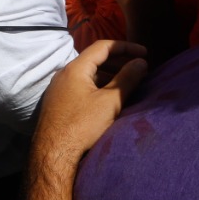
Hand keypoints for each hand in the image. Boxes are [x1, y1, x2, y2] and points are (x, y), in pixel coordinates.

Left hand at [32, 39, 147, 158]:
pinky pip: (81, 86)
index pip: (102, 46)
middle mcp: (64, 74)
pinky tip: (109, 98)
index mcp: (75, 68)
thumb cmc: (82, 126)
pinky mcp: (58, 102)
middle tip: (138, 68)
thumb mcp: (110, 101)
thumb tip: (141, 62)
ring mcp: (59, 88)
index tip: (144, 53)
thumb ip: (127, 79)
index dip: (125, 47)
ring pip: (88, 74)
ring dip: (109, 75)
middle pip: (94, 59)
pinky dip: (98, 86)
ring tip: (128, 83)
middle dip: (118, 61)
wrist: (54, 153)